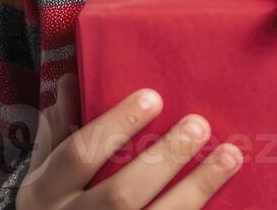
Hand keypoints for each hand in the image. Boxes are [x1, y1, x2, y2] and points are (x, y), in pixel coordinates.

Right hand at [16, 72, 243, 209]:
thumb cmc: (55, 203)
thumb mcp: (47, 170)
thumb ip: (60, 128)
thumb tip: (70, 78)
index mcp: (47, 192)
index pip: (79, 155)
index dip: (116, 125)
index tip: (154, 97)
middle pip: (121, 194)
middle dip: (165, 158)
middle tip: (199, 124)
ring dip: (197, 188)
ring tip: (230, 156)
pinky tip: (227, 199)